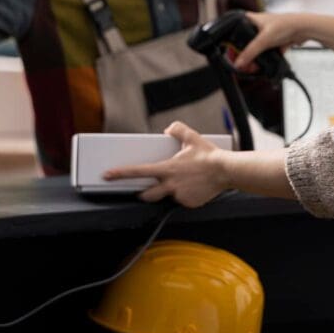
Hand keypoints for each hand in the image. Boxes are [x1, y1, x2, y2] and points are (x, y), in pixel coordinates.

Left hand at [102, 122, 230, 207]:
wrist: (227, 171)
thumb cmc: (209, 155)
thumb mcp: (192, 137)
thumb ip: (177, 129)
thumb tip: (168, 129)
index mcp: (167, 168)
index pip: (138, 171)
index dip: (120, 173)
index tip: (107, 175)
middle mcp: (170, 184)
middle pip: (146, 195)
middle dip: (143, 193)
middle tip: (146, 188)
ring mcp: (179, 196)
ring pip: (166, 197)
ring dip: (168, 192)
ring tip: (183, 183)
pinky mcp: (189, 203)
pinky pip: (181, 201)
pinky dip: (184, 195)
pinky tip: (194, 187)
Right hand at [233, 12, 310, 70]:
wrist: (304, 29)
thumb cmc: (285, 25)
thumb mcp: (263, 40)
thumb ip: (250, 52)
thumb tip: (238, 63)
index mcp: (251, 19)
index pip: (234, 27)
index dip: (230, 39)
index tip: (228, 50)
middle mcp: (257, 25)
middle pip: (244, 41)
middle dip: (243, 53)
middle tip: (240, 63)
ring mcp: (266, 34)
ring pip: (255, 48)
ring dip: (253, 58)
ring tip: (250, 67)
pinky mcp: (274, 42)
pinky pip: (265, 52)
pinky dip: (263, 59)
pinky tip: (261, 66)